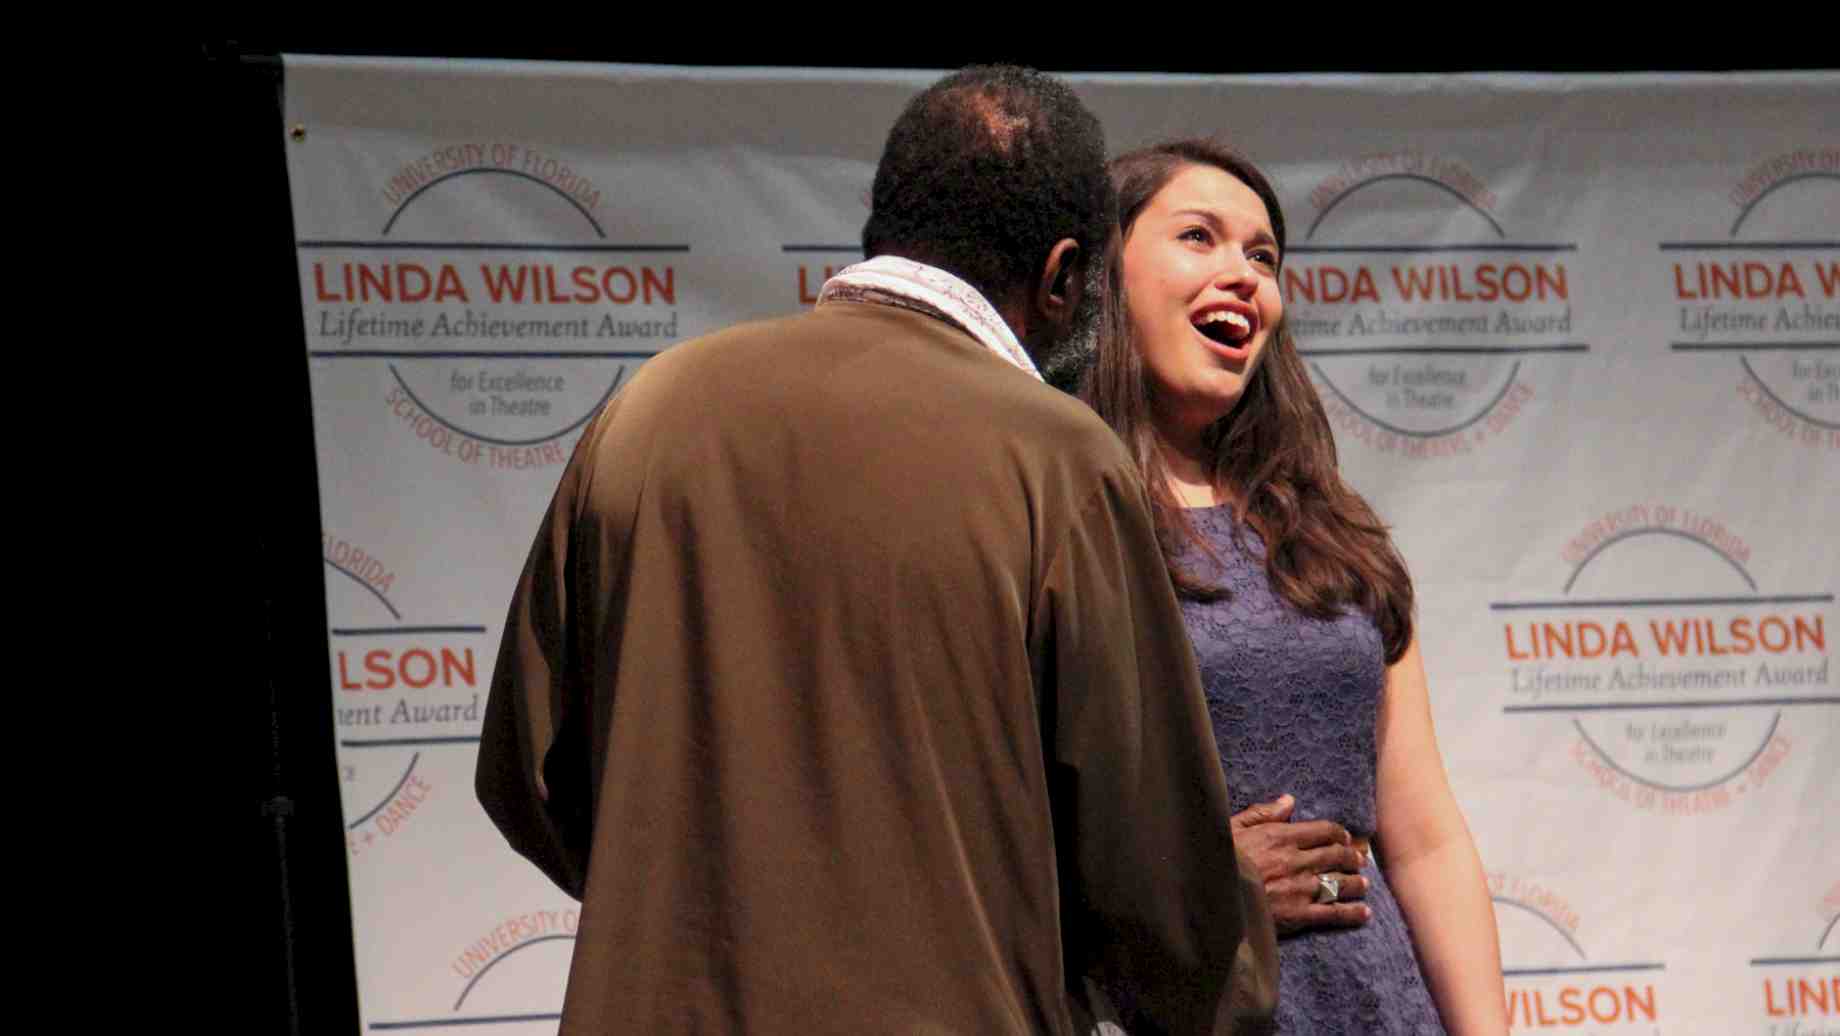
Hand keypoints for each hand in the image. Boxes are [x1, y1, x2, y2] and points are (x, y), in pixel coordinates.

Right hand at [1230, 794, 1370, 934]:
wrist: (1209, 896)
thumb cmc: (1217, 860)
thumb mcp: (1233, 827)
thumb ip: (1263, 813)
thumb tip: (1289, 800)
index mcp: (1281, 836)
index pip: (1322, 830)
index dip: (1338, 833)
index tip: (1345, 837)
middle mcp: (1296, 860)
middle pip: (1335, 855)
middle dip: (1351, 856)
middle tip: (1359, 859)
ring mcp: (1300, 888)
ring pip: (1339, 883)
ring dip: (1355, 882)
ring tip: (1363, 884)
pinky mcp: (1299, 914)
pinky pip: (1333, 913)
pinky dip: (1352, 913)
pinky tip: (1364, 912)